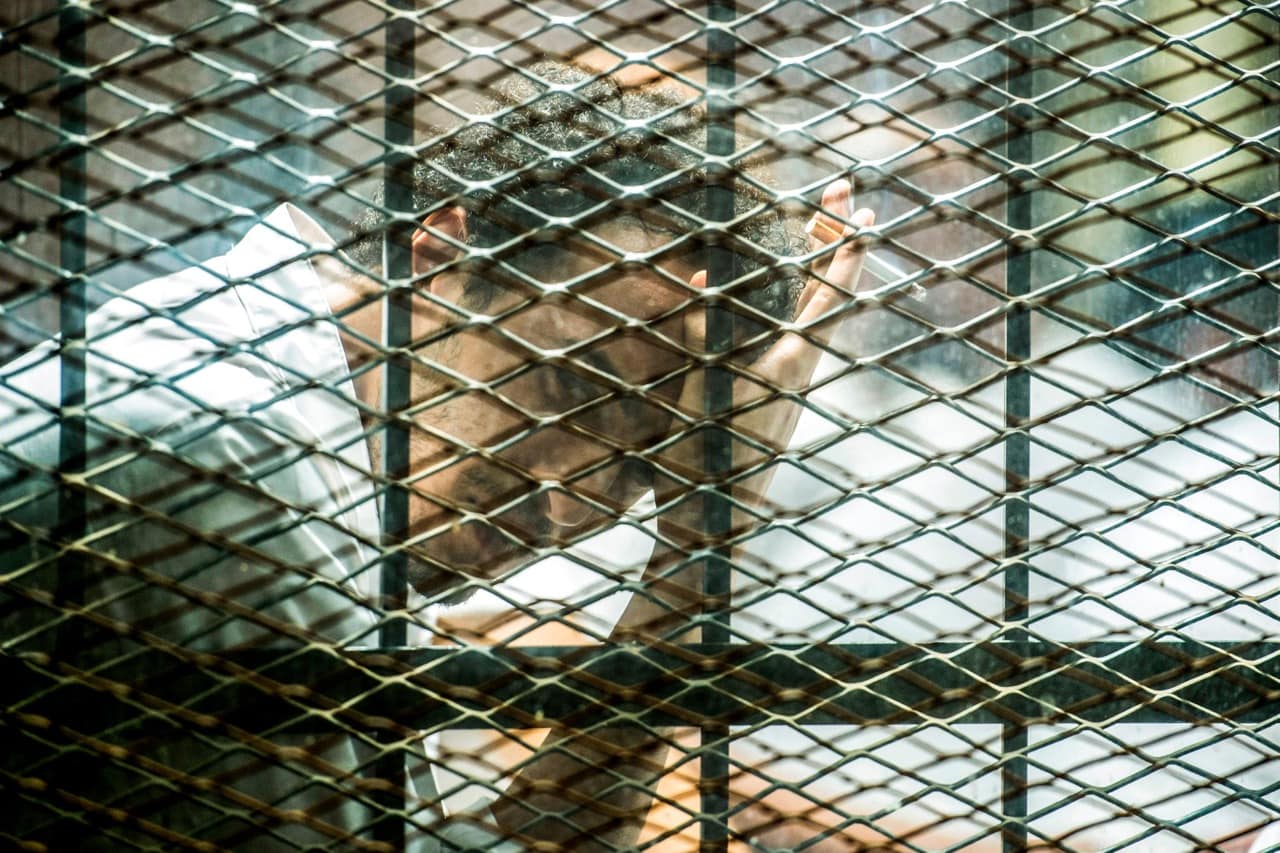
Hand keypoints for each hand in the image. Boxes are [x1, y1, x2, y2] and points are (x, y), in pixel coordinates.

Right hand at [656, 178, 874, 527]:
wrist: (714, 522)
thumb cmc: (704, 461)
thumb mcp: (697, 391)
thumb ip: (700, 333)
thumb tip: (701, 280)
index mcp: (789, 364)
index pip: (828, 293)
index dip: (843, 247)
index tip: (855, 205)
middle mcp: (800, 369)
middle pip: (830, 292)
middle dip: (831, 238)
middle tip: (832, 193)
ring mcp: (791, 383)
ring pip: (816, 311)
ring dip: (816, 266)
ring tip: (815, 228)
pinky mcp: (777, 396)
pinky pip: (797, 331)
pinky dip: (796, 296)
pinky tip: (785, 291)